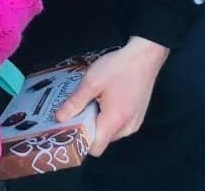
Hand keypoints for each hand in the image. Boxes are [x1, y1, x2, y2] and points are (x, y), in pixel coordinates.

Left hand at [55, 37, 169, 157]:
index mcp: (115, 121)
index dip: (81, 140)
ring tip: (95, 99)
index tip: (71, 126)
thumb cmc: (119, 67)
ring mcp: (134, 123)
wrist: (144, 56)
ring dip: (99, 120)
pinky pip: (119, 125)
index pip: (95, 148)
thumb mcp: (91, 82)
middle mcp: (127, 128)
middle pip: (101, 140)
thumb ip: (75, 102)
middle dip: (88, 126)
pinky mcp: (137, 117)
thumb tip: (60, 118)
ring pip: (109, 132)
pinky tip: (107, 98)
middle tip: (81, 106)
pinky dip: (109, 117)